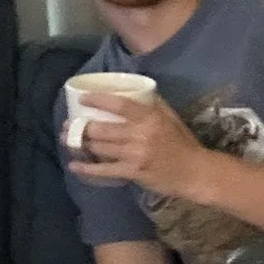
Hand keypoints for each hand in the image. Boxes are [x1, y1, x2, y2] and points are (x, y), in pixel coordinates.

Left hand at [67, 94, 210, 199]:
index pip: (118, 104)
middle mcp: (140, 133)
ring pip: (100, 147)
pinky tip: (74, 165)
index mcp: (149, 116)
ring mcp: (135, 154)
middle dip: (81, 127)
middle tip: (69, 125)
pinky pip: (104, 170)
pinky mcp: (132, 172)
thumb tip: (134, 91)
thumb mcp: (170, 117)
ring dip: (81, 144)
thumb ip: (152, 104)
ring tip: (69, 141)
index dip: (97, 100)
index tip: (82, 99)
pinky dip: (87, 168)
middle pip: (102, 128)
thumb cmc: (183, 143)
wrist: (195, 172)